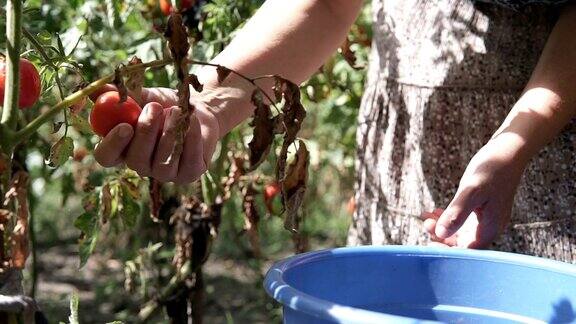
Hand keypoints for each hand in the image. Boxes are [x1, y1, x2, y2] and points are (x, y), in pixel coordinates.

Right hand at [89, 85, 219, 183]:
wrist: (197, 108)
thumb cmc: (164, 104)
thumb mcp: (141, 95)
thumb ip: (119, 95)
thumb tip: (96, 90)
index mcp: (122, 149)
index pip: (106, 157)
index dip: (112, 144)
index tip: (125, 125)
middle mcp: (141, 166)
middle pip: (136, 161)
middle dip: (146, 132)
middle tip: (154, 107)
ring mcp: (165, 174)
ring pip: (163, 163)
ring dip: (169, 132)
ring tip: (176, 109)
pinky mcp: (189, 174)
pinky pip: (188, 160)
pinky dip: (190, 137)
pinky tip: (191, 120)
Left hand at [422, 136, 527, 247]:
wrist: (508, 151)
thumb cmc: (492, 169)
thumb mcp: (471, 190)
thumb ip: (457, 213)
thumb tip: (442, 234)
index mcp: (490, 228)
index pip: (466, 252)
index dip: (447, 252)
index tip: (428, 244)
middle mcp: (489, 227)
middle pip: (462, 244)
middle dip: (441, 237)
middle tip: (426, 224)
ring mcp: (485, 219)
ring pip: (459, 232)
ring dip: (441, 227)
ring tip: (426, 218)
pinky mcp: (481, 209)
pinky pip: (461, 221)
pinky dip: (447, 217)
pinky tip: (433, 211)